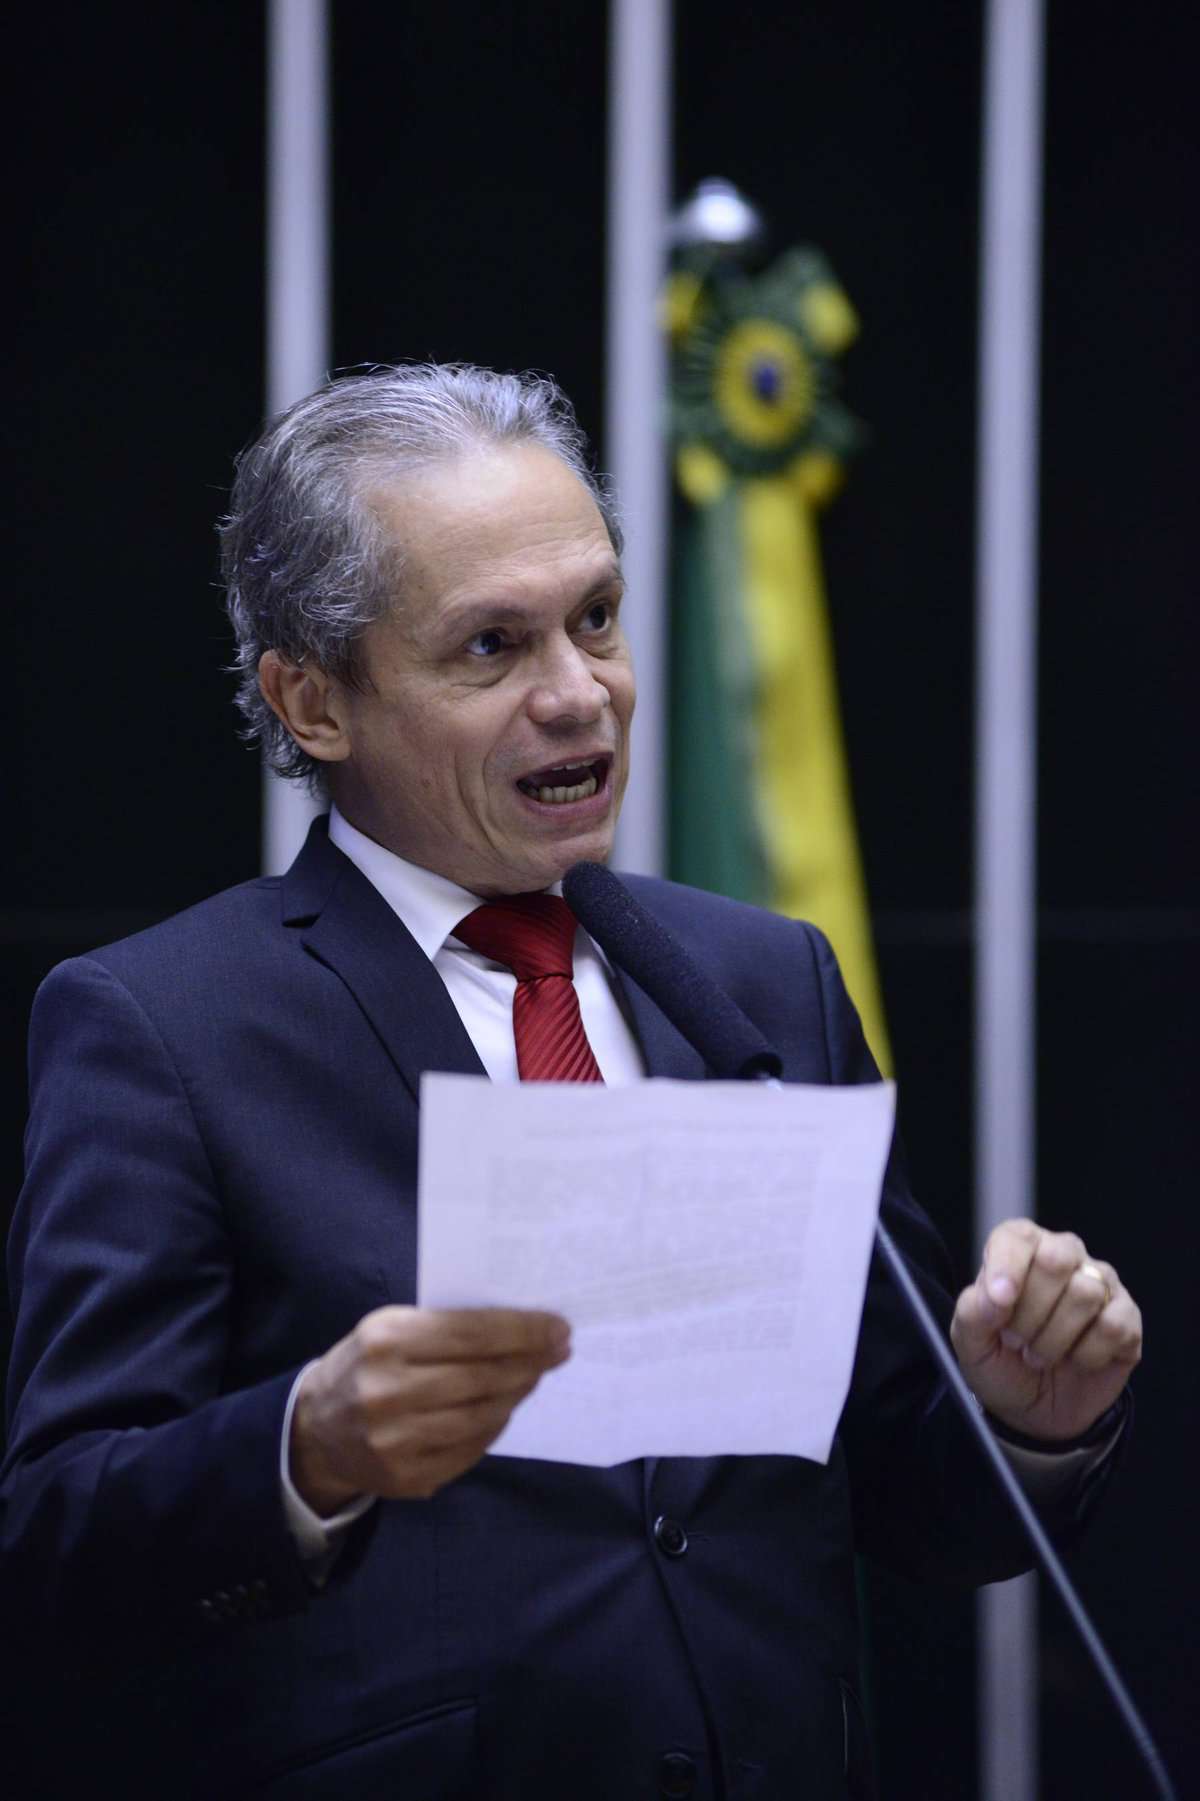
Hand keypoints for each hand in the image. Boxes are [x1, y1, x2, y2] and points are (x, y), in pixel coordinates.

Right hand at [290, 1305, 571, 1514]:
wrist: (316, 1428)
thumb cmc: (367, 1364)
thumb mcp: (390, 1328)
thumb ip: (445, 1325)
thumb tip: (520, 1327)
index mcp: (386, 1341)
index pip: (471, 1333)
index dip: (522, 1331)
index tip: (557, 1326)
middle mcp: (388, 1392)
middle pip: (482, 1377)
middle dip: (529, 1361)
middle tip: (559, 1350)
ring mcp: (396, 1441)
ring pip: (481, 1416)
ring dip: (517, 1393)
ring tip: (536, 1375)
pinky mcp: (406, 1477)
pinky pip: (470, 1450)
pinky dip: (495, 1426)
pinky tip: (506, 1407)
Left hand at [950, 1219, 1140, 1441]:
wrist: (1036, 1413)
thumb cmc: (1001, 1364)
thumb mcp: (971, 1343)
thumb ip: (973, 1310)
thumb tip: (996, 1295)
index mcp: (1020, 1249)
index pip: (1017, 1237)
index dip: (1007, 1268)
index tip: (999, 1304)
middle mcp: (1064, 1255)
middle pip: (1055, 1260)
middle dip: (1031, 1312)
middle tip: (1016, 1340)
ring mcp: (1100, 1283)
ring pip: (1086, 1294)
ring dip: (1054, 1339)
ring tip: (1040, 1355)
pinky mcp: (1127, 1316)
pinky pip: (1114, 1327)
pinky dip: (1088, 1355)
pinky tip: (1075, 1360)